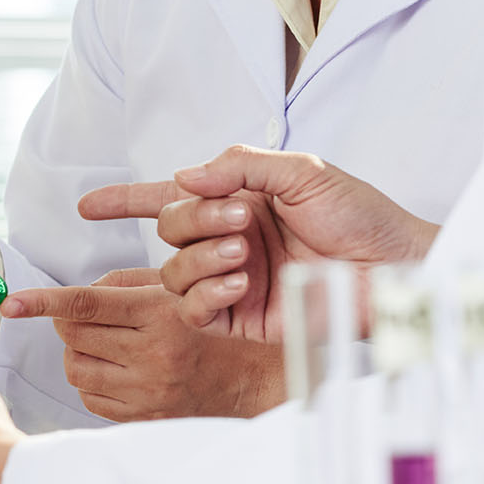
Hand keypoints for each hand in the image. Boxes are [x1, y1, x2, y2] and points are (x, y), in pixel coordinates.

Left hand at [0, 268, 286, 419]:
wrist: (242, 382)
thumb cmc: (202, 329)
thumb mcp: (171, 293)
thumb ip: (121, 285)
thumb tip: (71, 298)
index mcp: (158, 314)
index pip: (86, 304)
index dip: (43, 302)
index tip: (10, 303)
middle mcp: (151, 354)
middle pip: (74, 336)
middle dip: (69, 325)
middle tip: (86, 321)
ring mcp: (145, 390)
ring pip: (76, 369)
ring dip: (79, 355)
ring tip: (105, 348)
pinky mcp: (141, 417)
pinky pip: (89, 398)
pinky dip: (92, 383)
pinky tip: (115, 373)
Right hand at [79, 145, 436, 342]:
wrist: (395, 268)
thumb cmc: (361, 216)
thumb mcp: (303, 172)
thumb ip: (241, 164)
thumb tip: (183, 175)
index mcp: (240, 200)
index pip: (169, 196)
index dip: (125, 201)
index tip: (88, 206)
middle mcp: (230, 240)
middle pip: (170, 230)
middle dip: (193, 221)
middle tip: (240, 221)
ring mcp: (233, 281)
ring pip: (176, 271)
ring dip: (200, 257)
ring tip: (246, 254)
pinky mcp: (242, 319)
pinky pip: (196, 309)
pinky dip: (206, 293)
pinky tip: (239, 282)